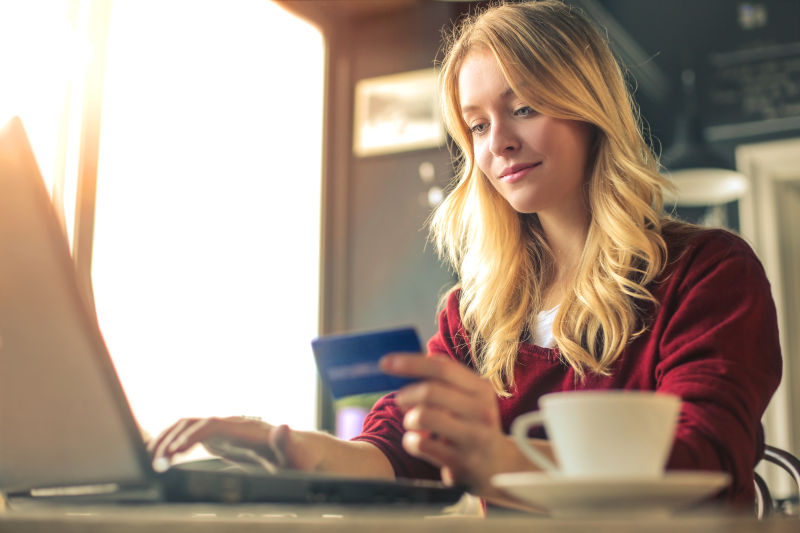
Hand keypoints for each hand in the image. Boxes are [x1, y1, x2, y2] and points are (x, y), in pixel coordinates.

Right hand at [147, 416, 320, 472]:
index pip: (211, 425)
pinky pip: (189, 435)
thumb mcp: (295, 455)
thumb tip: (283, 427)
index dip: (190, 437)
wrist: (300, 452)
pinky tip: (158, 455)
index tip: (173, 454)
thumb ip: (287, 443)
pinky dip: (171, 442)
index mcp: (246, 428)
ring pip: (187, 426)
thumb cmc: (298, 457)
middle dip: (171, 440)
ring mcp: (224, 430)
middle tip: (155, 463)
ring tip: (151, 460)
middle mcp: (232, 424)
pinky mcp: (220, 439)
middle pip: (193, 423)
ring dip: (166, 439)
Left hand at [380, 353, 532, 496]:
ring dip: (409, 420)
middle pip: (430, 391)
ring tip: (413, 424)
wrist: (499, 465)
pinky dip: (410, 441)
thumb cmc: (474, 424)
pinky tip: (418, 442)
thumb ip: (445, 378)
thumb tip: (409, 361)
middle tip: (400, 401)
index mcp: (481, 389)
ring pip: (423, 416)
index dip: (410, 363)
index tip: (385, 363)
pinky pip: (420, 444)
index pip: (442, 368)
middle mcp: (480, 411)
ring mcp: (472, 437)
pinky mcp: (461, 462)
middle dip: (407, 395)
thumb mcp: (470, 397)